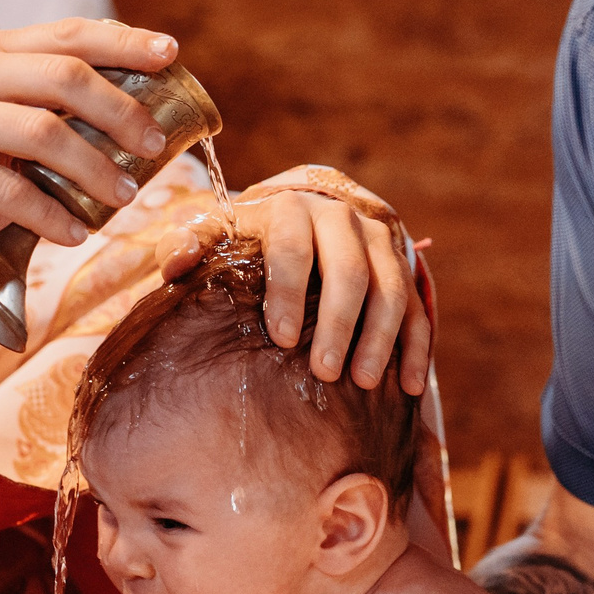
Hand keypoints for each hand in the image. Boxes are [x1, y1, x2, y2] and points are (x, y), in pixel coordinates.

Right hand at [0, 19, 178, 241]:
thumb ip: (26, 99)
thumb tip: (112, 120)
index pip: (67, 33)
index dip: (123, 40)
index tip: (171, 53)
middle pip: (65, 77)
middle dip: (122, 110)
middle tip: (154, 144)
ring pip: (41, 133)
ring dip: (93, 168)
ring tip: (124, 197)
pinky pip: (4, 189)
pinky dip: (48, 214)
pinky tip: (73, 232)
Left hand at [157, 192, 431, 392]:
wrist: (301, 215)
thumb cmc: (248, 238)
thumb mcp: (214, 234)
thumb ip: (187, 246)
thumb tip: (175, 266)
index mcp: (291, 209)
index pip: (293, 246)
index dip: (288, 291)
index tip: (281, 338)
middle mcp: (341, 218)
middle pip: (350, 270)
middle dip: (340, 323)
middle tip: (325, 372)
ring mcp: (378, 241)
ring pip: (392, 287)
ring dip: (380, 337)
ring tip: (364, 382)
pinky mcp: (403, 265)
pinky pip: (418, 307)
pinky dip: (416, 346)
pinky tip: (410, 384)